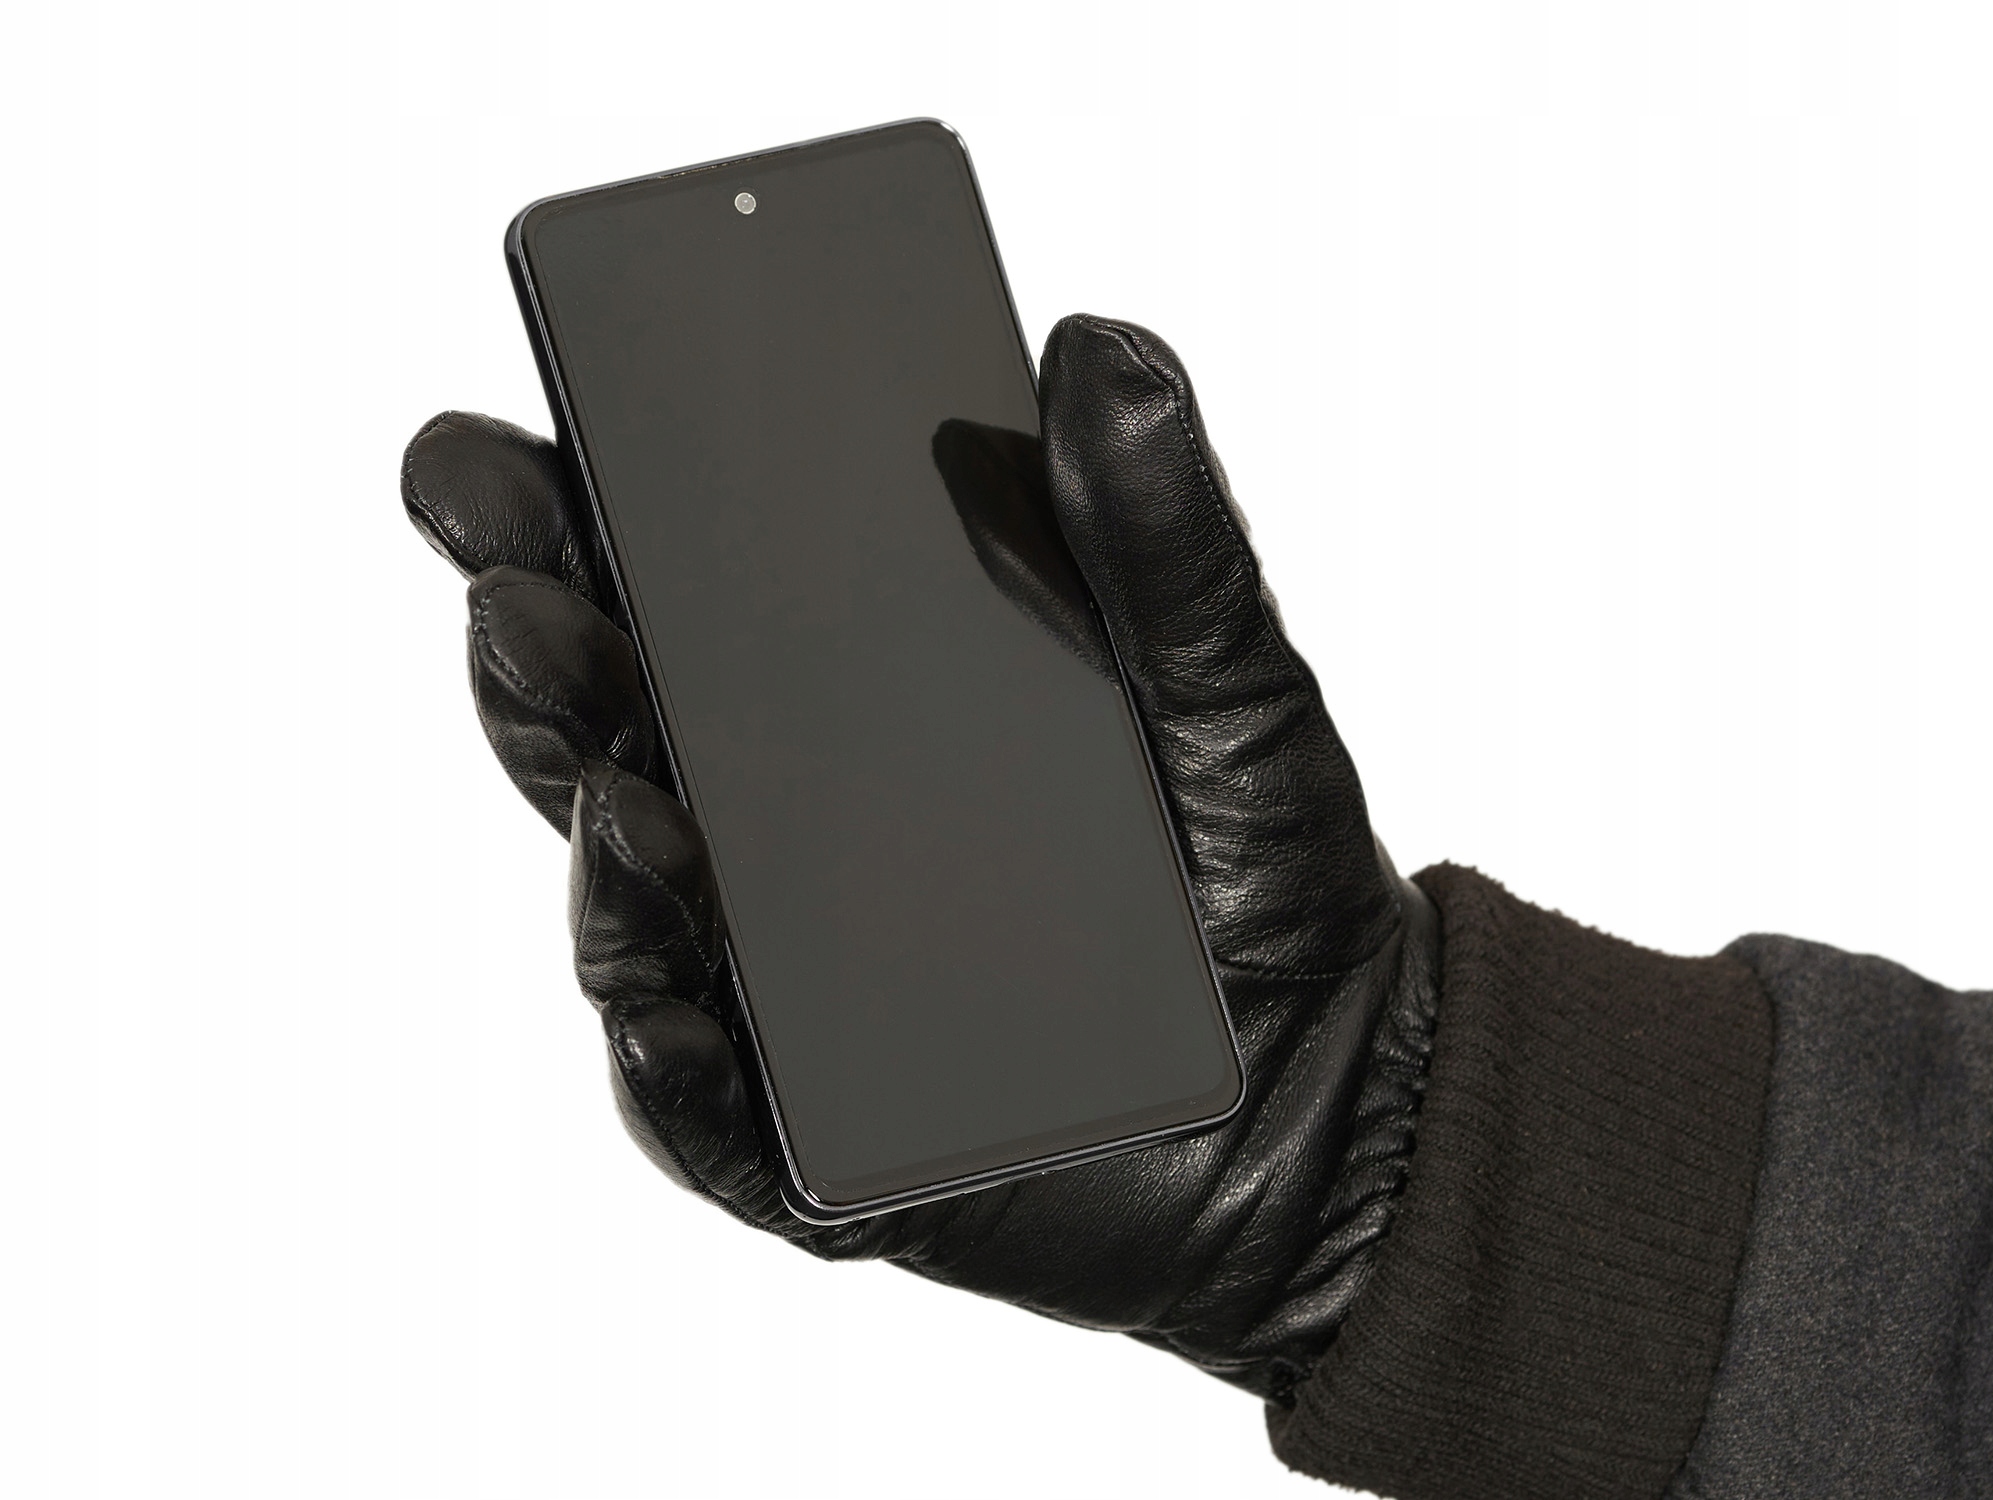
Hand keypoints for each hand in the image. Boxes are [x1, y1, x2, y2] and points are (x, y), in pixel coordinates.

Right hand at [400, 314, 1439, 1400]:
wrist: (1343, 1091)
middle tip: (511, 580)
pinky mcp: (820, 1144)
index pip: (673, 594)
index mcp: (843, 702)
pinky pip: (710, 1118)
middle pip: (615, 735)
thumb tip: (1103, 345)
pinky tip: (668, 1016)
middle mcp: (782, 834)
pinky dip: (672, 1071)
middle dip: (540, 655)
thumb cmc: (1265, 867)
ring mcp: (783, 991)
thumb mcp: (1225, 678)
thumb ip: (1160, 530)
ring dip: (596, 850)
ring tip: (619, 792)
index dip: (569, 515)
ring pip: (635, 914)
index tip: (505, 440)